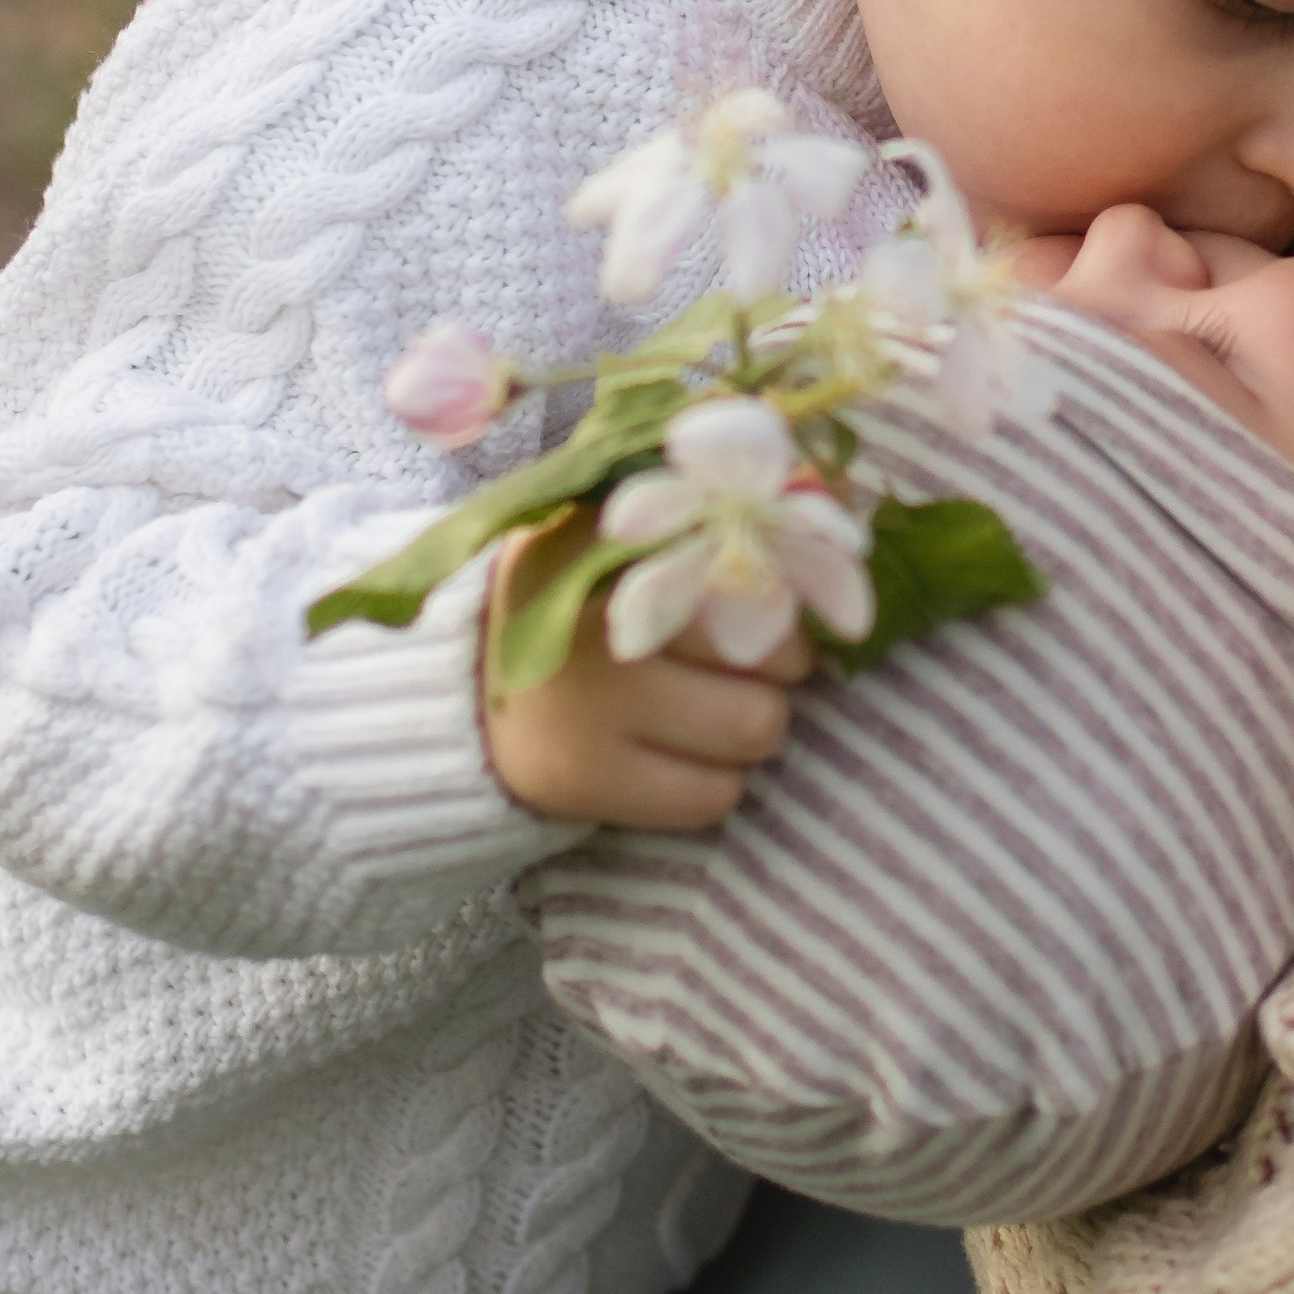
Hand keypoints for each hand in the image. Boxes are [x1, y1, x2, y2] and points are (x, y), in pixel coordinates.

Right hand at [481, 519, 803, 830]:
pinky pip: (714, 796)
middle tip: (752, 660)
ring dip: (755, 723)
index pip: (747, 557)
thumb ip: (712, 518)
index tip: (780, 597)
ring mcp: (588, 704)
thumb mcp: (623, 537)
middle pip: (768, 646)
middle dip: (779, 662)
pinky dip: (716, 780)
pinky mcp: (584, 781)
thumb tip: (832, 497)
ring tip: (717, 708)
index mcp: (608, 541)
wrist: (462, 691)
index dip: (782, 585)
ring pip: (756, 726)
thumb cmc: (576, 601)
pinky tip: (679, 754)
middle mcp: (598, 616)